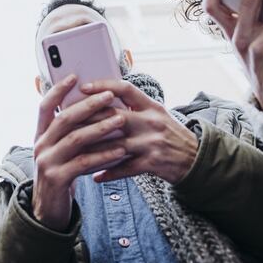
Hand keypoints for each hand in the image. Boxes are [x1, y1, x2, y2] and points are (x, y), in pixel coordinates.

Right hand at [31, 75, 128, 230]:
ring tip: (121, 120)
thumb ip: (70, 132)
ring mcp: (46, 163)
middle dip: (88, 105)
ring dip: (100, 128)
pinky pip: (83, 162)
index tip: (74, 76)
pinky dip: (103, 155)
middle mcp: (40, 146)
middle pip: (64, 119)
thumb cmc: (62, 174)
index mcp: (40, 135)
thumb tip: (93, 106)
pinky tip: (120, 150)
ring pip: (75, 139)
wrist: (49, 210)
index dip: (58, 90)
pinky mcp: (57, 179)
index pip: (45, 106)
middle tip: (109, 96)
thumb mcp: (61, 151)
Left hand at [78, 80, 197, 183]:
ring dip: (92, 150)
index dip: (103, 86)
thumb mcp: (157, 114)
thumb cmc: (171, 135)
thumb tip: (103, 98)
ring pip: (115, 145)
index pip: (125, 88)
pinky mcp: (152, 163)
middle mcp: (151, 121)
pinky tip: (94, 176)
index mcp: (151, 106)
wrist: (196, 159)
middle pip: (114, 116)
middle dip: (88, 120)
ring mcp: (152, 142)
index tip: (83, 87)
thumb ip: (135, 107)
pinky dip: (108, 173)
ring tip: (74, 152)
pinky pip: (125, 168)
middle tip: (67, 122)